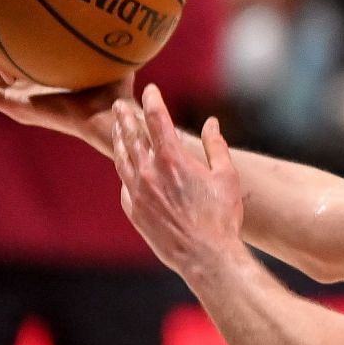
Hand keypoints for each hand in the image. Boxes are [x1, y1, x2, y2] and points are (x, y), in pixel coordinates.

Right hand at [0, 29, 130, 156]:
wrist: (108, 115)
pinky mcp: (15, 108)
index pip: (22, 61)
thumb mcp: (106, 54)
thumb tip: (117, 6)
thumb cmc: (115, 91)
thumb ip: (106, 34)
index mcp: (48, 83)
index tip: (1, 19)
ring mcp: (21, 101)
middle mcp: (32, 93)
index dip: (10, 43)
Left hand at [111, 84, 244, 276]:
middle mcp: (149, 173)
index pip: (157, 120)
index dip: (153, 101)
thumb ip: (216, 145)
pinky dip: (125, 171)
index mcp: (173, 160)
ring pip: (122, 159)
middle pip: (132, 136)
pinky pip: (124, 185)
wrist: (205, 255)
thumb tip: (211, 122)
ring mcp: (138, 193)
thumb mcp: (226, 176)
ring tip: (117, 129)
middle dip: (126, 117)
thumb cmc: (222, 215)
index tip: (151, 89)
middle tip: (119, 105)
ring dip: (119, 140)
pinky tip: (126, 166)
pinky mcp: (134, 211)